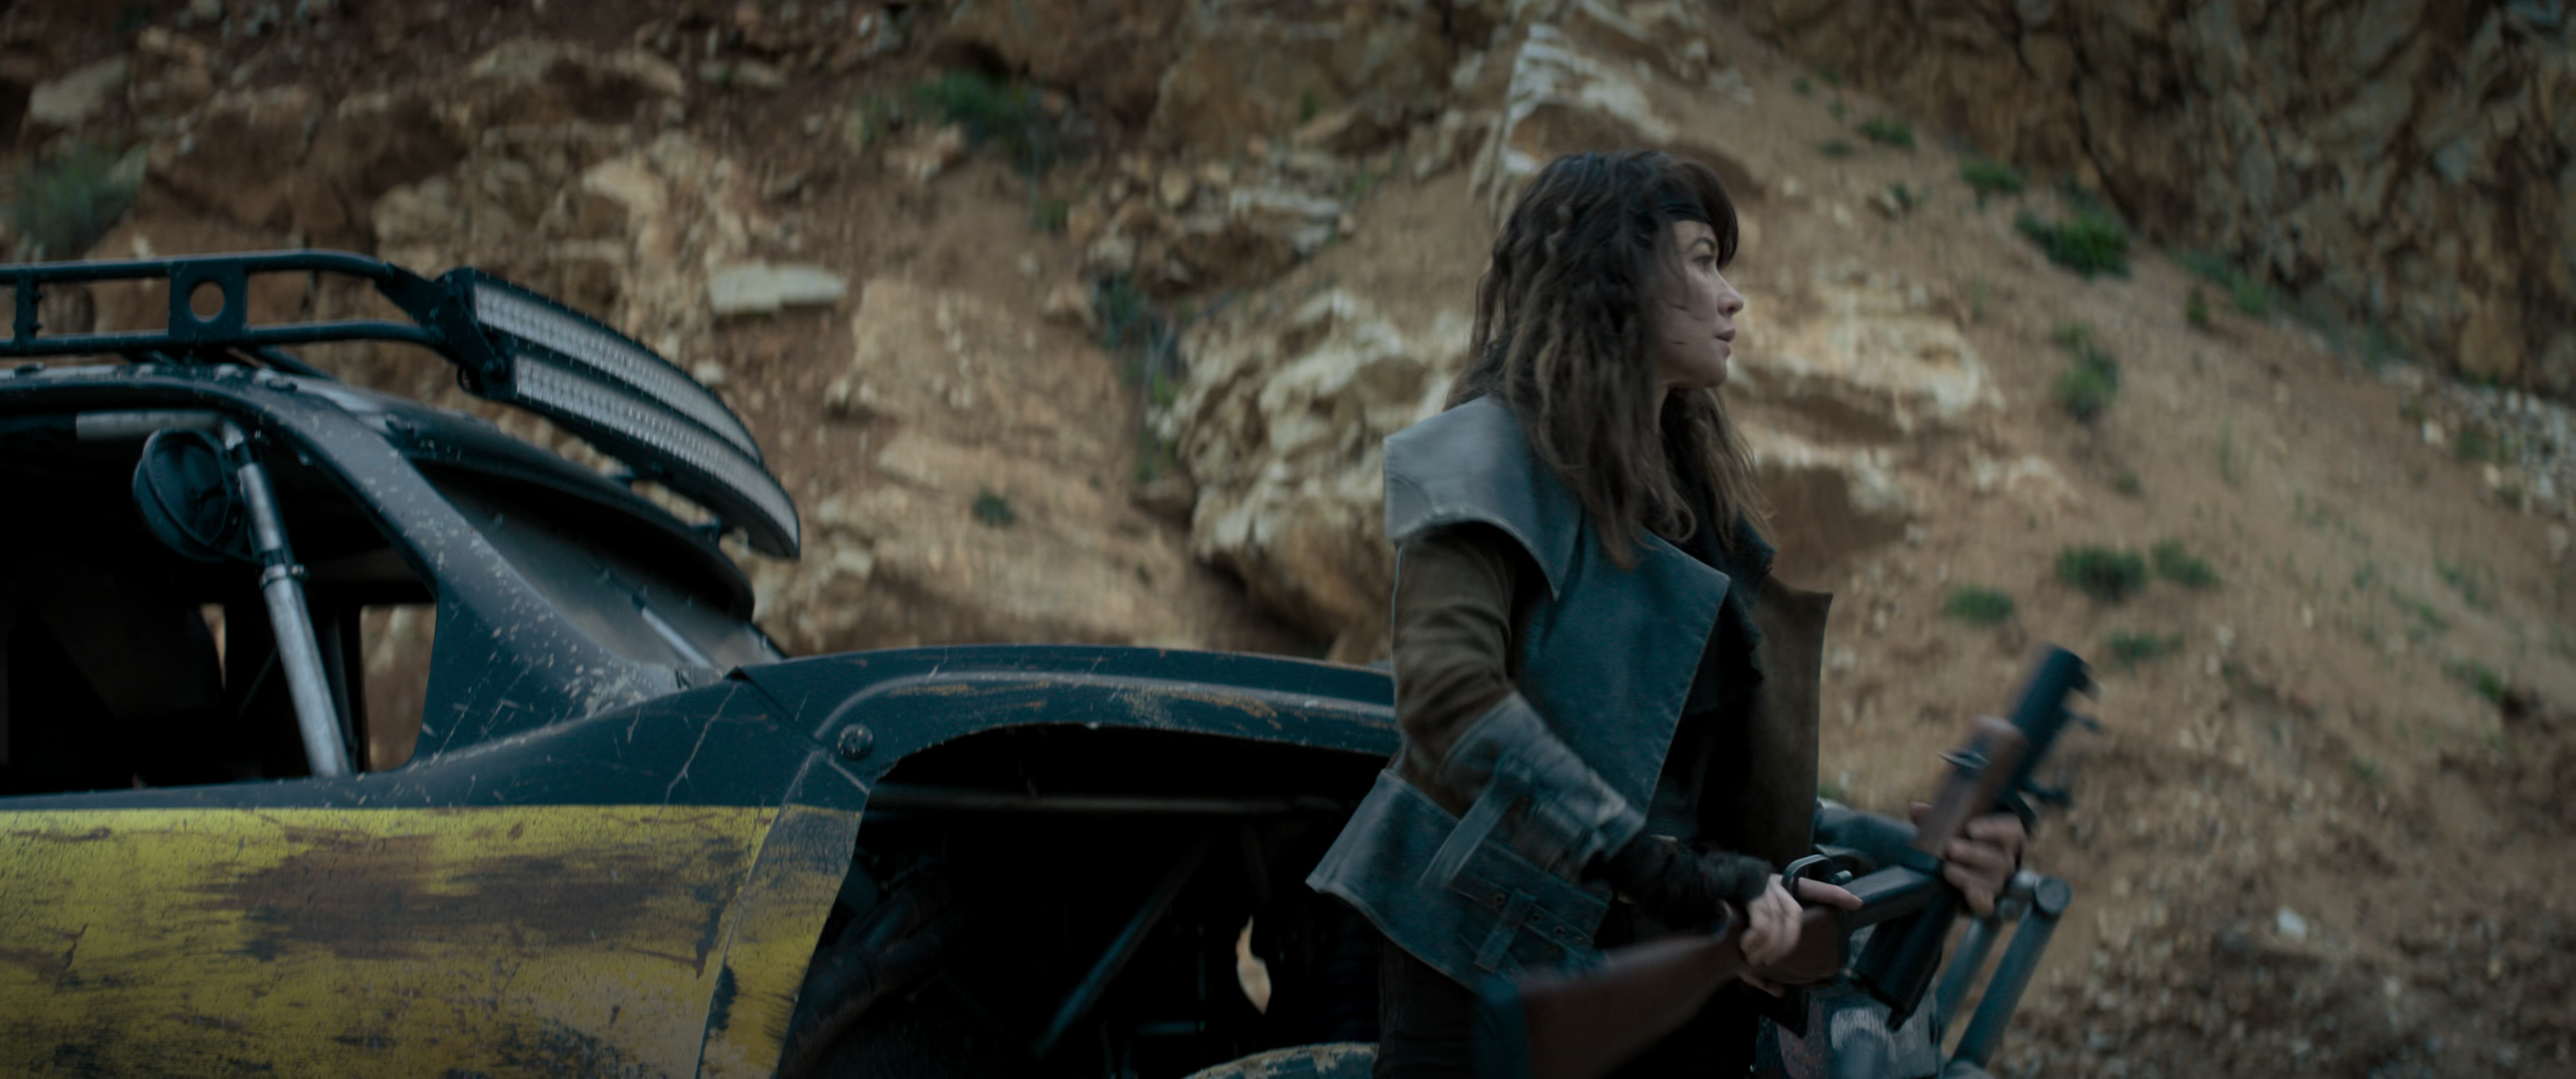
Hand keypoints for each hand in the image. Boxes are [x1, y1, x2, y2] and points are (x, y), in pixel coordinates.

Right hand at [1735, 876, 1859, 994]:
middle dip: (1788, 942)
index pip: (1815, 889)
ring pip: (1778, 924)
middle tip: (1773, 961)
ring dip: (1770, 946)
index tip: (1857, 904)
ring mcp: (1764, 890)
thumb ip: (1762, 973)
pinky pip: (1762, 923)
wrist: (1703, 903)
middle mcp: (1776, 887)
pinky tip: (1747, 948)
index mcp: (1782, 893)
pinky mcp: (1751, 895)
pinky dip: (1757, 939)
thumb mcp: (1747, 951)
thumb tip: (1780, 992)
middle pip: (1795, 915)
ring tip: (1758, 960)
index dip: (1834, 896)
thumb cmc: (1729, 929)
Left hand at [1910, 803, 2025, 915]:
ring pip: (1992, 882)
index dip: (1994, 829)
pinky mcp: (1986, 902)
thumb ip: (1935, 818)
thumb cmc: (1959, 841)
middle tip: (1951, 848)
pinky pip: (1986, 905)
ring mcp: (1996, 883)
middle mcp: (2004, 860)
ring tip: (1948, 869)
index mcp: (2004, 838)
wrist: (1961, 871)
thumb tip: (1916, 809)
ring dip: (1969, 876)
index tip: (1971, 829)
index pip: (2010, 830)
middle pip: (1998, 858)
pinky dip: (1977, 900)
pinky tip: (1966, 892)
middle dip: (1974, 853)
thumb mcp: (1949, 827)